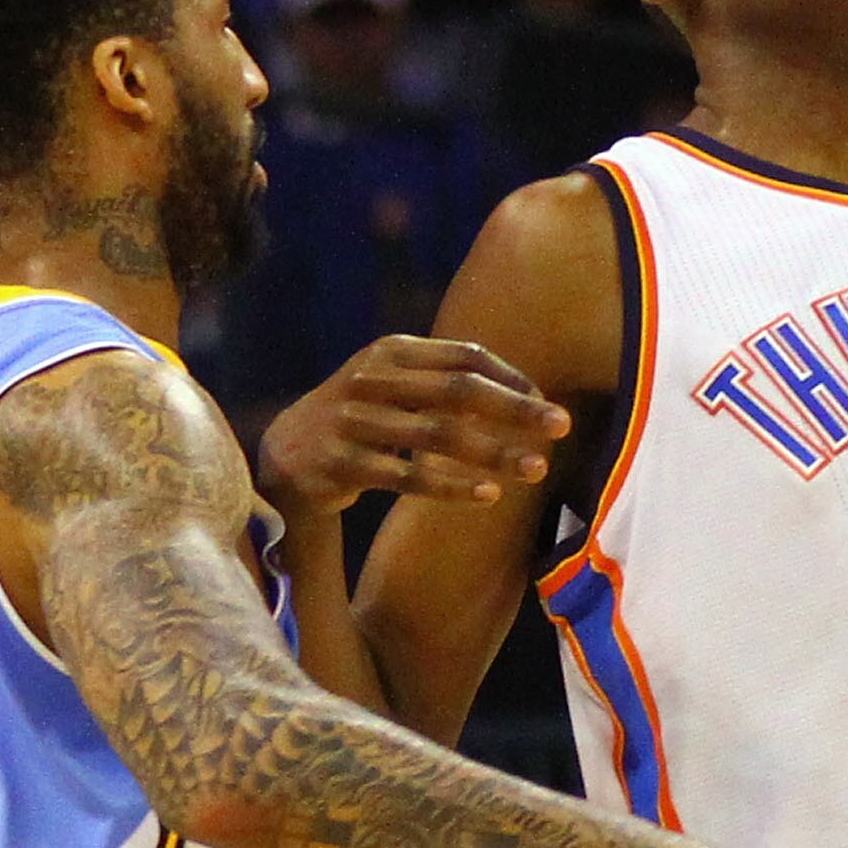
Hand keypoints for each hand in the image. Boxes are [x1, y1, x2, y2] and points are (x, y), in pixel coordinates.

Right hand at [256, 336, 570, 518]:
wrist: (285, 456)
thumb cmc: (360, 417)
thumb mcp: (392, 383)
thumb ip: (443, 379)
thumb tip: (526, 392)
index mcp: (391, 352)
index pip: (464, 357)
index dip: (510, 378)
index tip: (547, 402)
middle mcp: (371, 379)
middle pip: (459, 391)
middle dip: (515, 409)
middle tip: (562, 426)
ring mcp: (353, 421)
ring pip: (438, 436)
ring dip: (494, 452)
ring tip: (535, 468)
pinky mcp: (342, 464)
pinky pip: (408, 477)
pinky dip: (451, 486)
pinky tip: (488, 495)